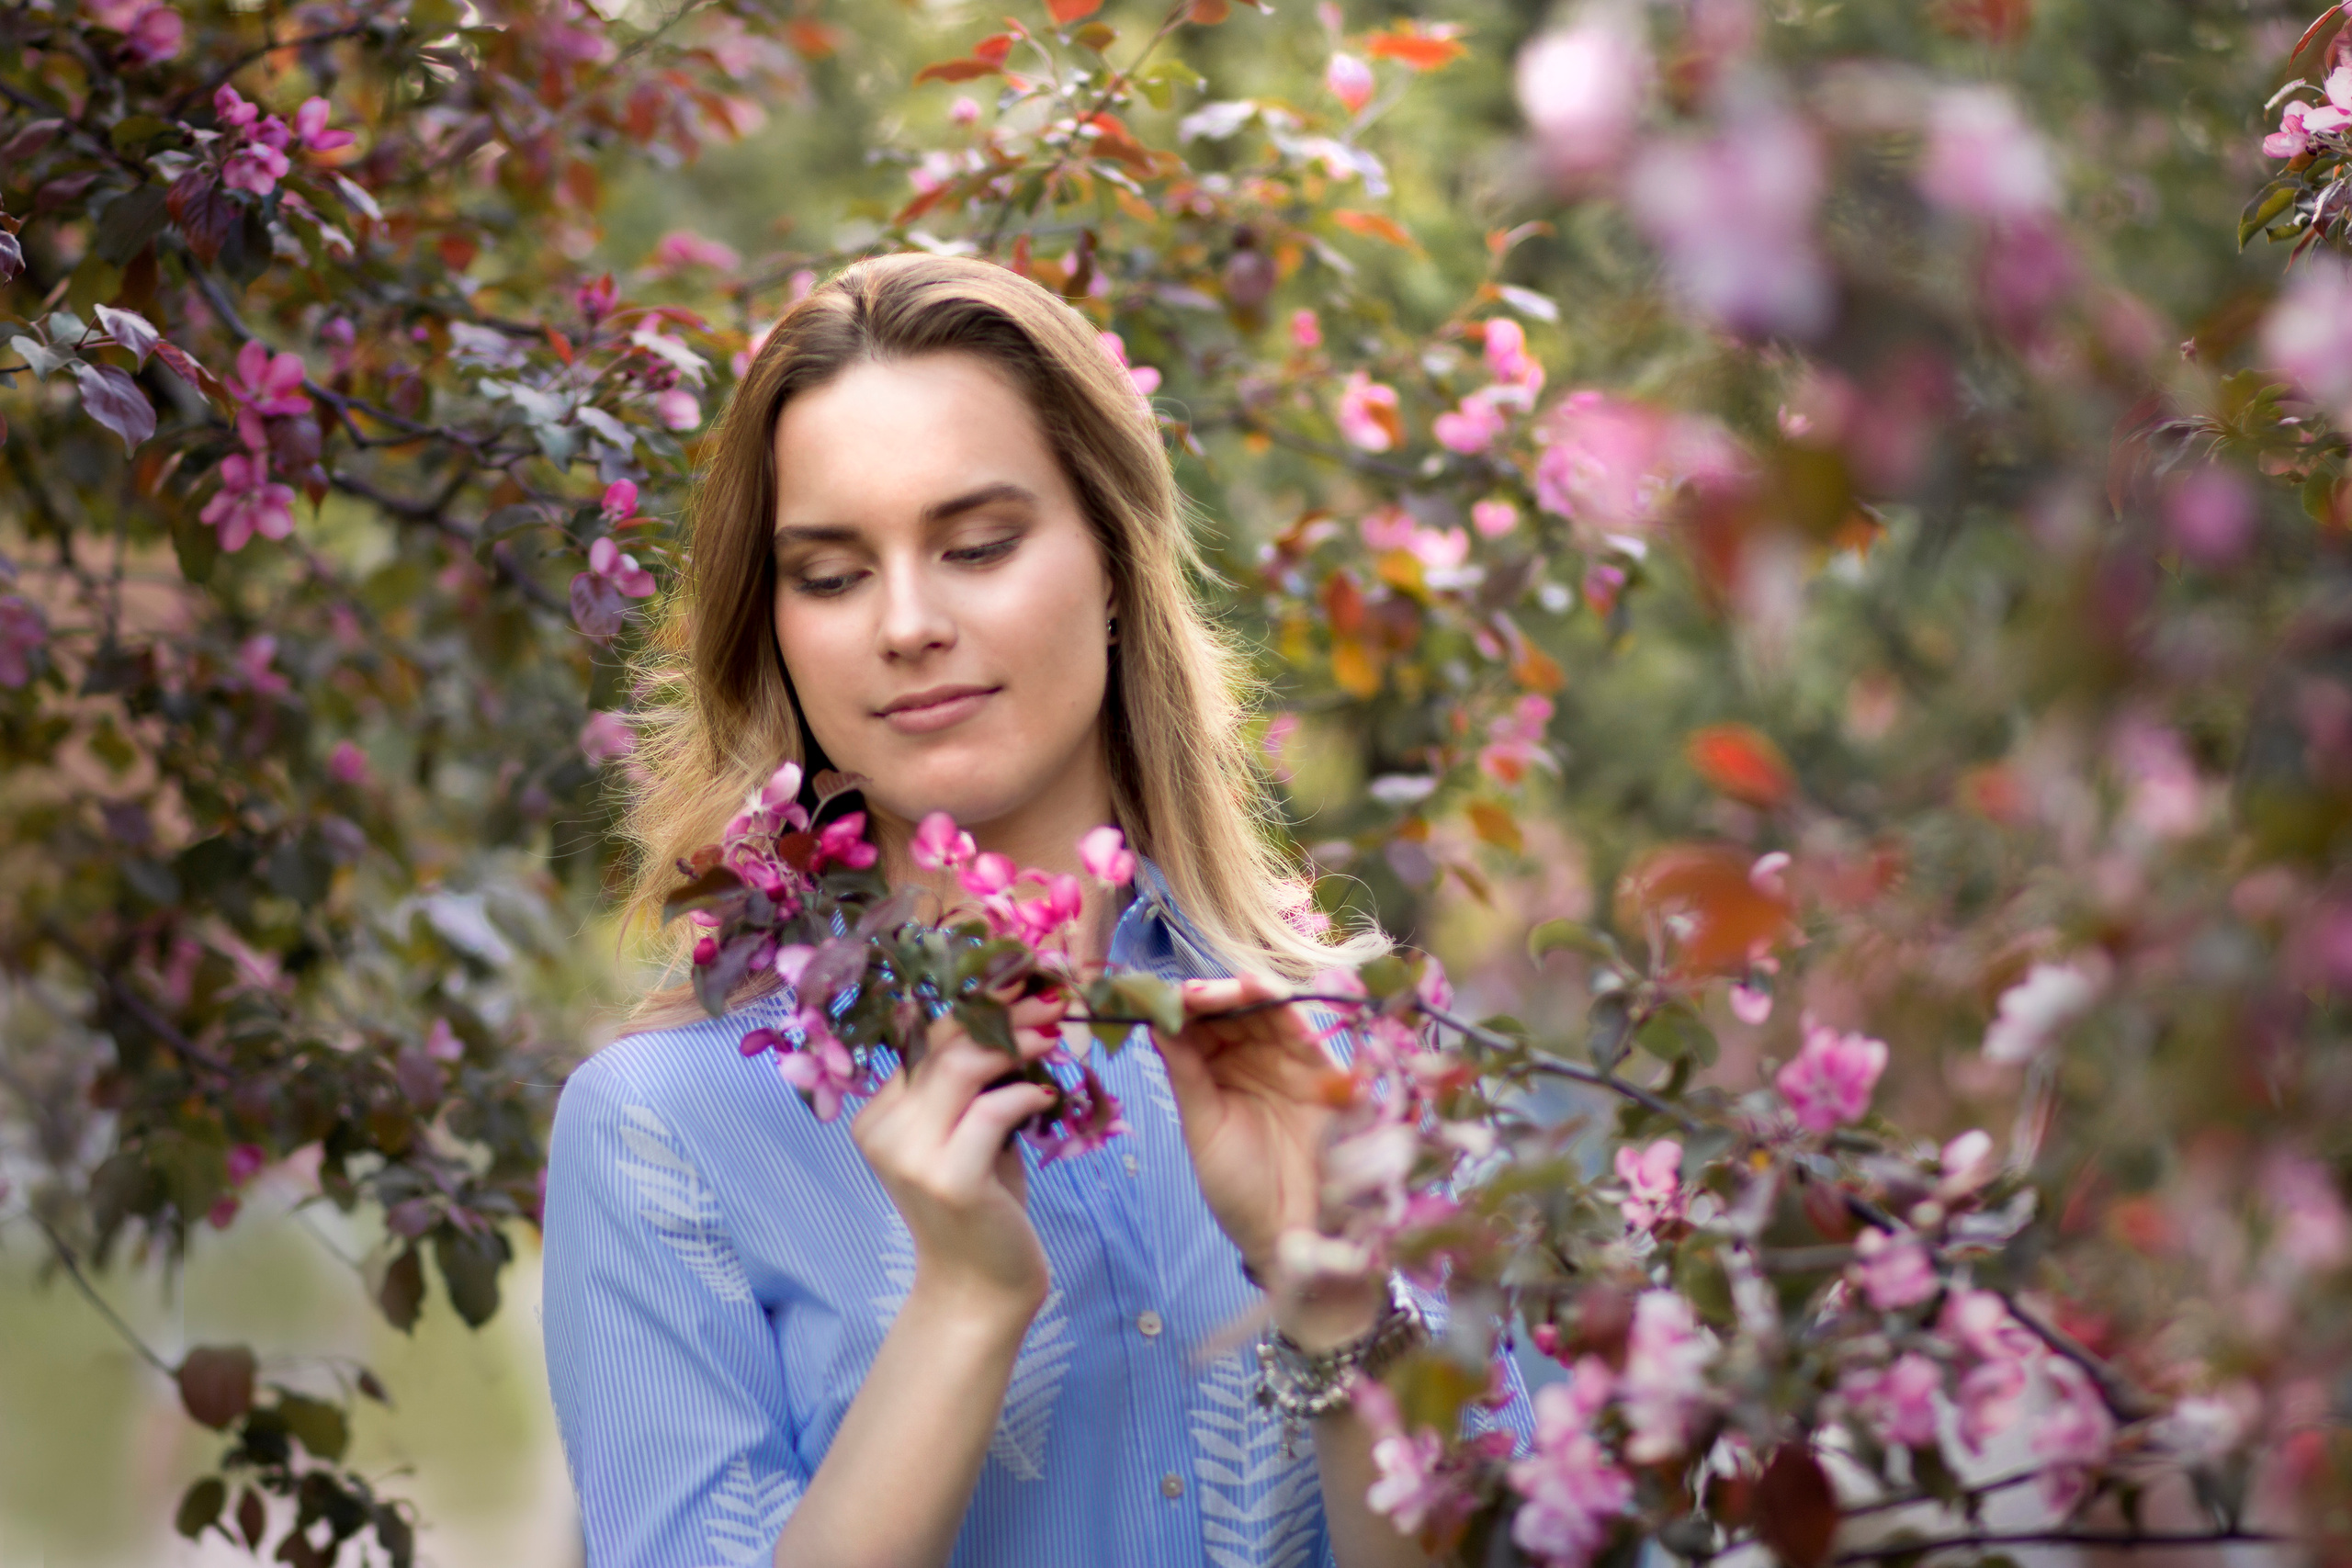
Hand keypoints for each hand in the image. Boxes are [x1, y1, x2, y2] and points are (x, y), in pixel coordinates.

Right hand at [851, 990, 1066, 1320]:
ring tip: (1055, 1034)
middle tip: (1050, 998)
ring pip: (962, 1068)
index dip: (975, 1004)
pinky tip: (1049, 1092)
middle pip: (941, 1044)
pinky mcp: (948, 1179)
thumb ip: (971, 1081)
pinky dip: (1025, 1093)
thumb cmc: (982, 1202)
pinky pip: (990, 1111)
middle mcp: (881, 1130)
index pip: (923, 1038)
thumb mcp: (969, 1130)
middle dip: (1001, 1014)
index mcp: (877, 1114)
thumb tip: (1013, 1007)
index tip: (1022, 983)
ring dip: (1017, 1043)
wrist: (979, 1283)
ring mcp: (910, 1156)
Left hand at [1151, 975, 1383, 1344]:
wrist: (1290, 1234)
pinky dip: (1279, 1001)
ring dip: (1238, 990)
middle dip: (1206, 994)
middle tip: (1185, 992)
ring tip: (1213, 989)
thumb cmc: (1240, 1190)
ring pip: (1261, 1008)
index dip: (1178, 1007)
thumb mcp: (1204, 1129)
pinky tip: (1255, 989)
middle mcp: (1250, 1059)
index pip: (1196, 1025)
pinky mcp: (1320, 1068)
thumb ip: (1185, 1074)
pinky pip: (1299, 1025)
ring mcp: (1284, 1060)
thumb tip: (1154, 1022)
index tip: (1153, 997)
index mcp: (1214, 1073)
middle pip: (1229, 1009)